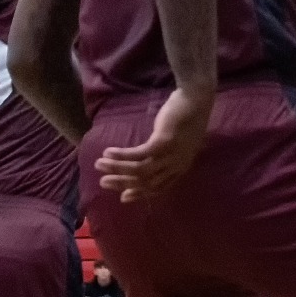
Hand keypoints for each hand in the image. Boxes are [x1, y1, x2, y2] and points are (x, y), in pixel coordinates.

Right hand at [95, 87, 213, 202]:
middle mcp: (177, 165)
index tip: (122, 196)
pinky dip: (122, 155)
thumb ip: (163, 155)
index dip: (140, 193)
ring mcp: (172, 155)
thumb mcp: (176, 143)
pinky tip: (108, 152)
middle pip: (147, 182)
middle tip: (102, 182)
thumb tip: (142, 161)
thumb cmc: (185, 120)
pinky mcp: (164, 142)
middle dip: (123, 183)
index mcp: (181, 167)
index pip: (159, 188)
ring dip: (117, 169)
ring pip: (140, 170)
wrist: (196, 100)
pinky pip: (139, 154)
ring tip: (99, 164)